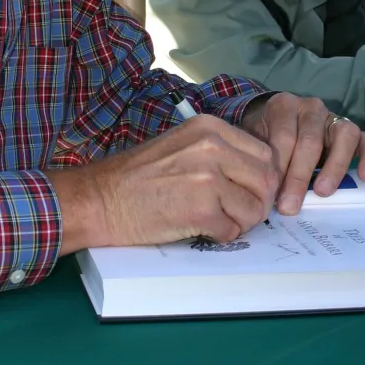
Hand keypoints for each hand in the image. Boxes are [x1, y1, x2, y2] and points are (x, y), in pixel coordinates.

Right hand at [45, 114, 278, 251]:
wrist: (98, 199)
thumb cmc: (135, 178)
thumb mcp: (182, 147)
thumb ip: (220, 154)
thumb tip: (258, 177)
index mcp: (210, 128)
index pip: (265, 154)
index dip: (262, 180)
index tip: (247, 193)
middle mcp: (212, 147)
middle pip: (267, 181)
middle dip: (257, 203)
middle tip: (236, 214)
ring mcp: (208, 178)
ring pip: (254, 209)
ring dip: (239, 222)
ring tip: (213, 221)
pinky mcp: (201, 209)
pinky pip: (232, 231)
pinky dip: (220, 236)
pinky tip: (198, 229)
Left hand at [240, 93, 364, 216]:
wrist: (280, 122)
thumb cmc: (268, 136)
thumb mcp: (256, 142)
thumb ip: (260, 160)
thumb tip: (260, 193)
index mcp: (284, 106)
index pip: (283, 137)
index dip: (279, 167)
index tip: (272, 195)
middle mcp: (312, 108)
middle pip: (310, 140)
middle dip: (299, 176)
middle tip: (290, 205)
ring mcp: (336, 118)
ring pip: (344, 136)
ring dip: (334, 167)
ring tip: (322, 192)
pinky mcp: (356, 131)